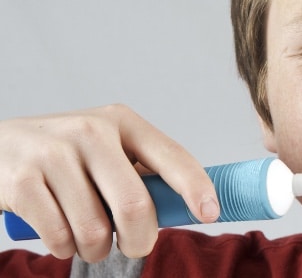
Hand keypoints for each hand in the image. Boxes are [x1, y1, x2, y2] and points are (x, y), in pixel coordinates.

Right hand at [0, 104, 218, 261]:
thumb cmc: (67, 155)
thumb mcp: (108, 149)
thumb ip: (142, 172)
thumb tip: (188, 206)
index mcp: (122, 121)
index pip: (171, 156)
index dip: (196, 188)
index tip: (210, 213)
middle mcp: (91, 130)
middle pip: (136, 206)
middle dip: (140, 241)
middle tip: (133, 245)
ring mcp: (53, 154)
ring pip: (96, 231)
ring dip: (97, 250)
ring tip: (90, 239)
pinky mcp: (21, 182)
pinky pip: (61, 239)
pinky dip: (65, 250)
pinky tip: (61, 234)